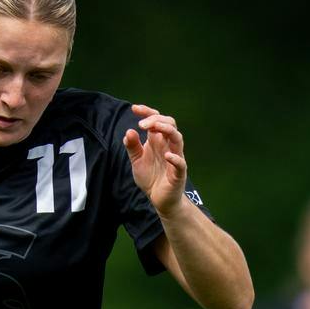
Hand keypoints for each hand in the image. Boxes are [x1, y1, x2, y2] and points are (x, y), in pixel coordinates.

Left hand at [123, 103, 191, 217]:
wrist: (159, 199)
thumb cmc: (150, 178)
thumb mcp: (136, 160)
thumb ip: (132, 146)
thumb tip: (129, 131)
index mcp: (158, 141)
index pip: (157, 120)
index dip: (147, 112)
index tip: (134, 109)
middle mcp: (168, 146)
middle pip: (170, 123)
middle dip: (156, 119)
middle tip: (142, 124)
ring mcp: (175, 158)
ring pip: (178, 138)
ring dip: (167, 130)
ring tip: (154, 128)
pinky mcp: (179, 173)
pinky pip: (181, 163)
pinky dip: (175, 158)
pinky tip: (166, 156)